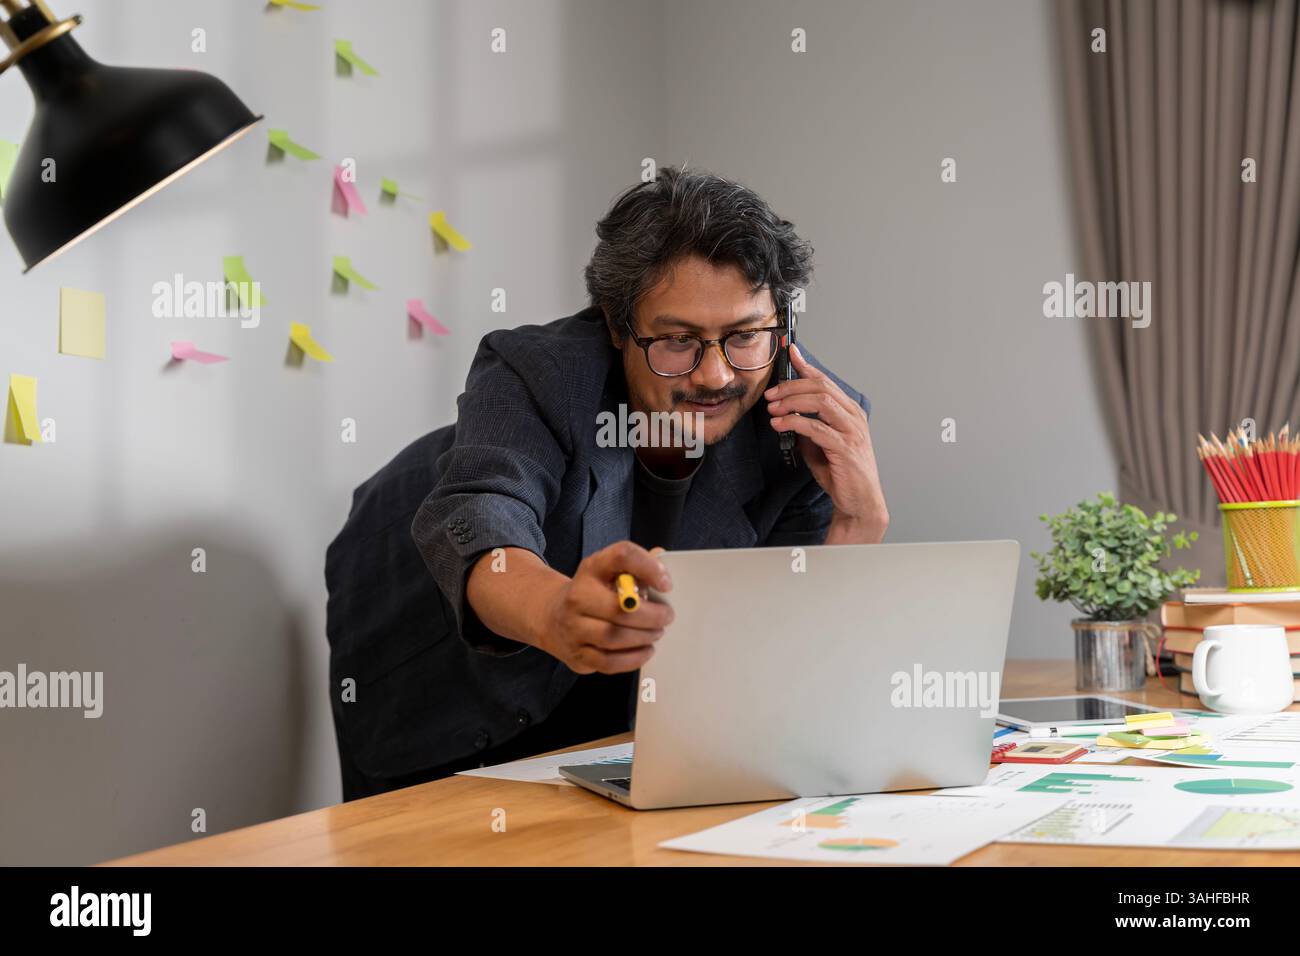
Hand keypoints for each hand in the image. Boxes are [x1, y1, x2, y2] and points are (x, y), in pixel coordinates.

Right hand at [537, 541, 674, 673]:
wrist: (553, 616)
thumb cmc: (593, 592)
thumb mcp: (610, 571)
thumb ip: (637, 565)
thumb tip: (662, 558)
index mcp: (591, 569)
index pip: (621, 557)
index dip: (648, 568)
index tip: (667, 584)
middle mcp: (577, 596)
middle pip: (619, 608)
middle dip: (651, 616)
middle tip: (667, 617)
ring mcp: (573, 628)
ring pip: (613, 637)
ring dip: (644, 637)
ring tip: (656, 633)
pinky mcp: (576, 654)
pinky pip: (609, 662)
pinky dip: (633, 659)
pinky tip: (646, 650)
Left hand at [765, 344, 887, 542]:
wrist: (859, 502)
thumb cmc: (842, 474)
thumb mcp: (820, 444)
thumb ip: (809, 426)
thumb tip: (787, 413)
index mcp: (849, 411)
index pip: (825, 381)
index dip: (806, 366)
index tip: (790, 353)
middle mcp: (854, 417)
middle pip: (821, 387)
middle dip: (791, 386)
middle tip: (770, 394)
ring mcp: (852, 431)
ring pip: (821, 402)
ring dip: (792, 402)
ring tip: (772, 408)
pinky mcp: (845, 448)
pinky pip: (817, 428)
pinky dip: (795, 422)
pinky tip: (780, 424)